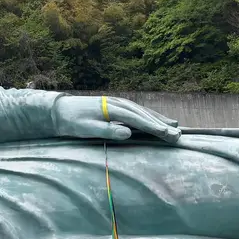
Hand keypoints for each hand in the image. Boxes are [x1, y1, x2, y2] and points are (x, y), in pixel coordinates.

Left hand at [52, 96, 180, 143]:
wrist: (60, 110)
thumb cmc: (72, 121)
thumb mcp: (86, 129)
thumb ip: (107, 130)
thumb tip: (127, 132)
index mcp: (111, 109)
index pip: (137, 119)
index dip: (153, 127)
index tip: (167, 135)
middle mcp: (117, 103)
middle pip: (143, 114)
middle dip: (161, 124)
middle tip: (178, 135)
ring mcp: (117, 103)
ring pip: (142, 111)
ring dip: (158, 118)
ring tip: (174, 127)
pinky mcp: (115, 106)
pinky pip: (136, 111)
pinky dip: (148, 115)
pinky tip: (156, 120)